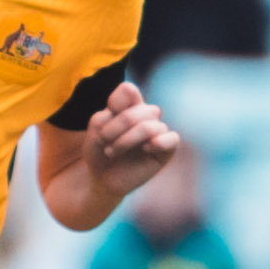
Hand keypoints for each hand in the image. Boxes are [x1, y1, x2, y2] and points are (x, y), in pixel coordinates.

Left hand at [78, 79, 180, 193]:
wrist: (101, 178)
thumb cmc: (99, 151)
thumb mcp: (97, 127)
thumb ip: (113, 113)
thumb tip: (143, 118)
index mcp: (130, 105)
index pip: (129, 90)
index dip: (114, 103)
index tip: (102, 121)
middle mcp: (147, 116)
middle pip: (138, 110)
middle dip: (116, 127)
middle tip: (103, 141)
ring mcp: (158, 132)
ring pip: (149, 126)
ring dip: (125, 140)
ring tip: (111, 151)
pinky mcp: (166, 151)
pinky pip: (172, 138)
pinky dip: (157, 143)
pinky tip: (145, 150)